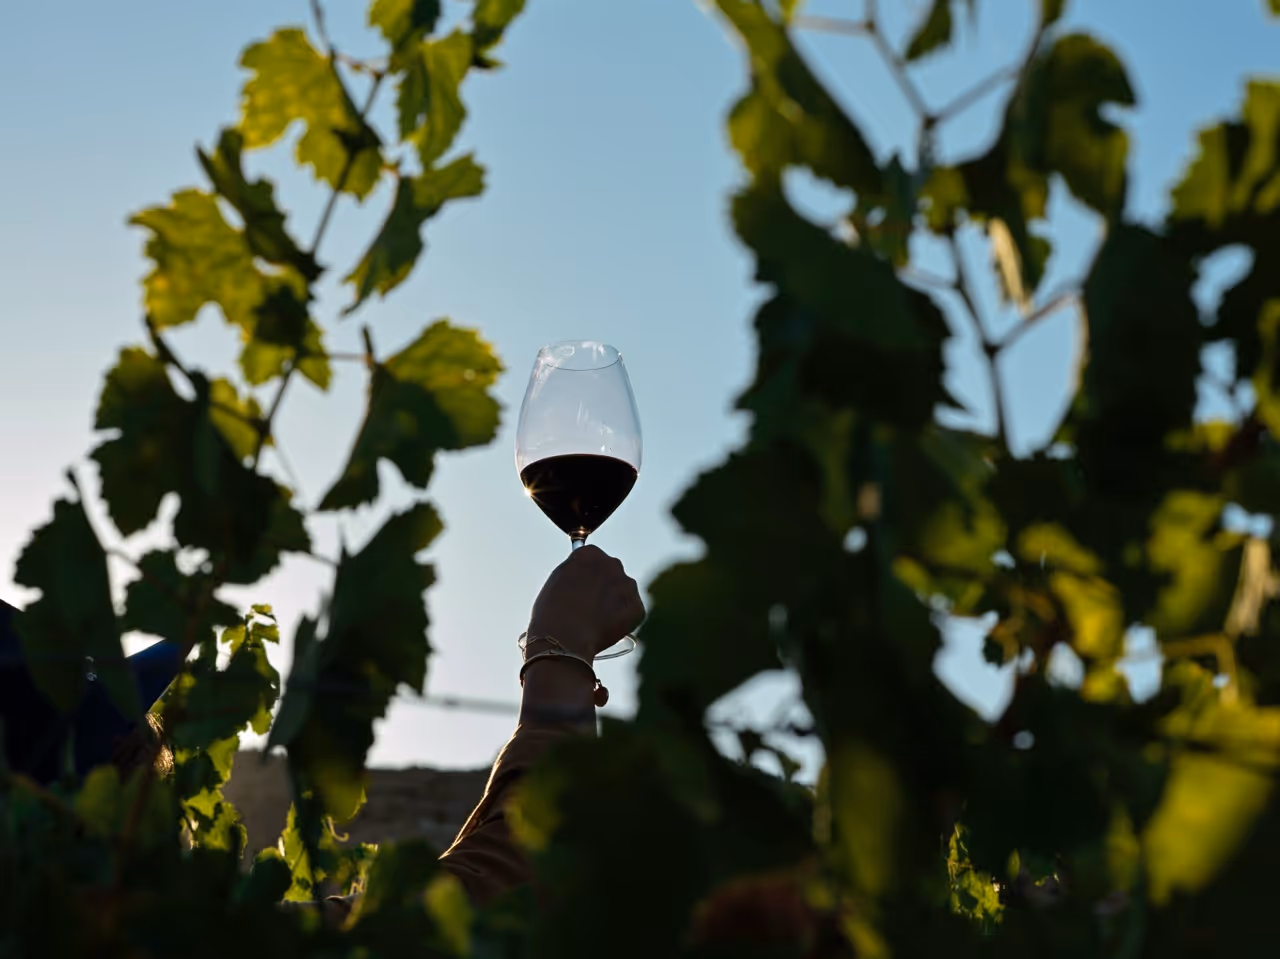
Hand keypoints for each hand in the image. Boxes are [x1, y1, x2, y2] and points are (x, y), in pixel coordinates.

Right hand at [526, 545, 643, 661]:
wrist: (564, 637)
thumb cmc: (553, 612)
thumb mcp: (558, 580)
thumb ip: (575, 571)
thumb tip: (584, 574)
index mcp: (590, 553)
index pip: (594, 560)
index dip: (587, 577)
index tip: (582, 589)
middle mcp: (612, 563)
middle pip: (611, 574)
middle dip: (605, 588)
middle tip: (591, 607)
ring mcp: (627, 585)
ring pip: (624, 593)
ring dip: (615, 603)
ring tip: (596, 621)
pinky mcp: (637, 607)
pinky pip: (632, 613)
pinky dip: (623, 622)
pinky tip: (605, 629)